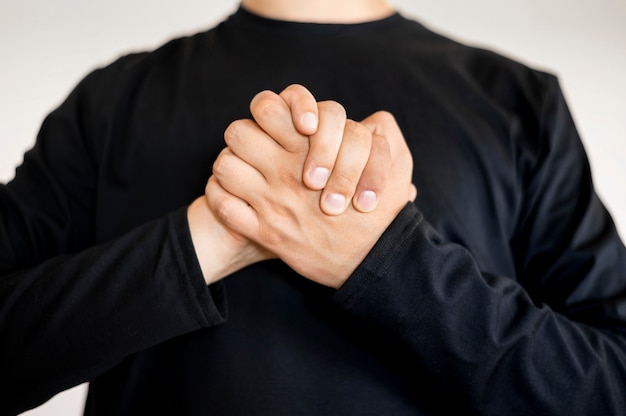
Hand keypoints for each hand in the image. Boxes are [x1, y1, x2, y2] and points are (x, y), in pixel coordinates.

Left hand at [208, 109, 415, 287]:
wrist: (376, 261)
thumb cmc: (382, 213)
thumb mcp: (392, 167)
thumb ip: (378, 136)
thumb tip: (374, 121)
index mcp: (313, 151)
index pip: (267, 108)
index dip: (269, 110)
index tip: (279, 125)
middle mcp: (287, 173)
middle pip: (238, 133)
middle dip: (245, 136)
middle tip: (256, 148)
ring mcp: (272, 203)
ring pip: (225, 166)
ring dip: (231, 167)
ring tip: (244, 173)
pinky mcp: (265, 233)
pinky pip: (224, 205)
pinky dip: (223, 199)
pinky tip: (237, 200)